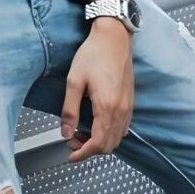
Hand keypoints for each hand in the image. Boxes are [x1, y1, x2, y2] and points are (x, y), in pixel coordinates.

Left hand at [60, 18, 134, 162]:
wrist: (114, 38)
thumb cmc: (94, 54)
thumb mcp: (74, 81)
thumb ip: (69, 110)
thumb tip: (65, 132)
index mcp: (107, 106)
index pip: (98, 143)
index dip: (82, 154)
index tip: (70, 156)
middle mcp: (121, 110)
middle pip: (109, 145)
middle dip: (89, 149)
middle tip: (71, 141)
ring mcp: (128, 107)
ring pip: (117, 138)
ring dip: (99, 142)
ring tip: (80, 132)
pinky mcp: (130, 102)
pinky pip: (122, 128)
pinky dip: (109, 133)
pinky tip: (96, 124)